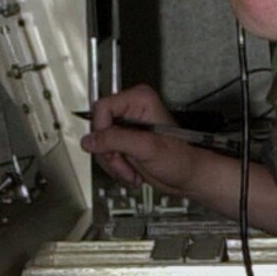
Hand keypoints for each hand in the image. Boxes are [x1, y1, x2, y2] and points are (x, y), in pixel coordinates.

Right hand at [83, 85, 215, 198]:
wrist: (186, 176)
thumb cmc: (180, 159)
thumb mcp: (147, 147)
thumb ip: (116, 140)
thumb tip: (90, 140)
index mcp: (139, 100)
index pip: (103, 108)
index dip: (102, 131)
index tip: (112, 148)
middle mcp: (131, 110)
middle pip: (98, 128)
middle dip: (110, 152)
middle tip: (125, 162)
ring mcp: (126, 127)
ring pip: (99, 143)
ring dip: (113, 163)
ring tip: (132, 169)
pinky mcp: (124, 142)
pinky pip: (104, 153)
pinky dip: (115, 167)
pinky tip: (131, 171)